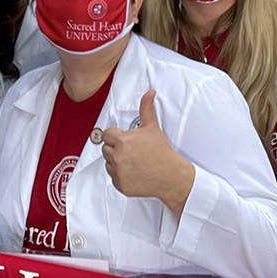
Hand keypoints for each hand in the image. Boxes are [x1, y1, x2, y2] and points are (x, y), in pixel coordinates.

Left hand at [101, 90, 195, 217]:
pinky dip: (120, 175)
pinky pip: (113, 177)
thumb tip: (149, 92)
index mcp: (123, 141)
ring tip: (133, 161)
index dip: (115, 136)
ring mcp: (118, 172)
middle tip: (131, 151)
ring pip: (108, 163)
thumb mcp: (152, 127)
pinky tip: (134, 172)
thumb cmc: (161, 152)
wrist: (171, 176)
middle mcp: (118, 156)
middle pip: (105, 148)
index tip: (125, 140)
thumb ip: (146, 108)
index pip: (106, 134)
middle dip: (115, 148)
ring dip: (116, 161)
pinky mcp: (120, 185)